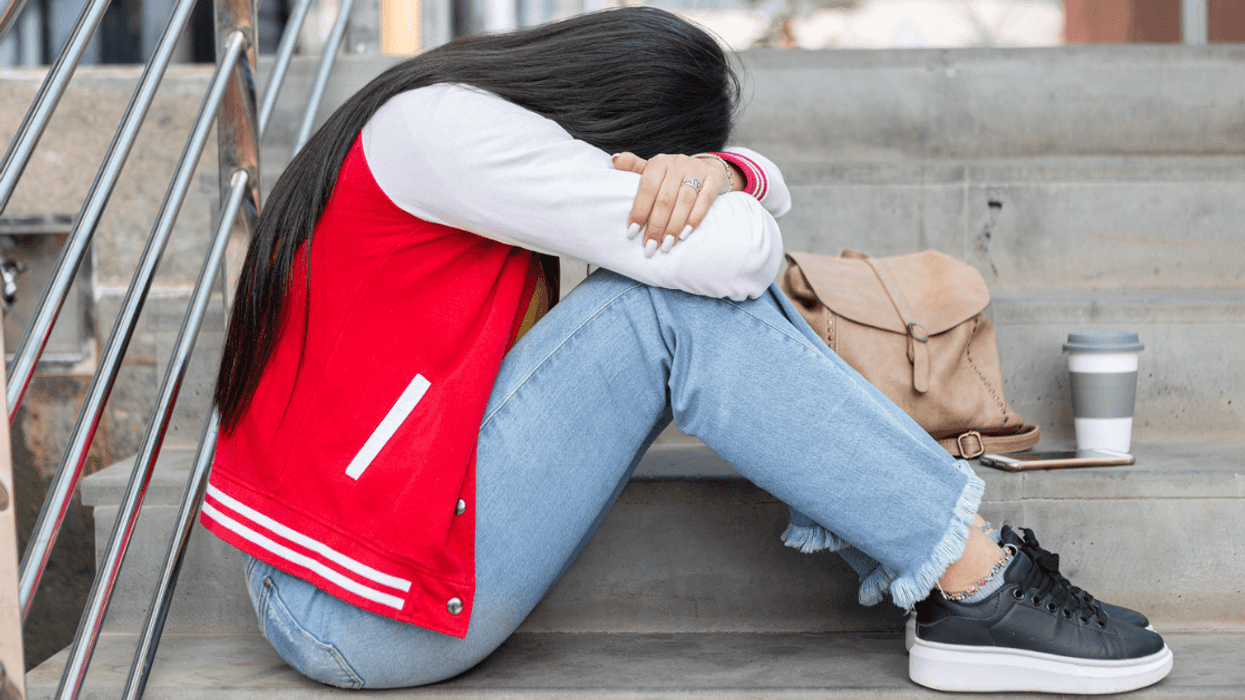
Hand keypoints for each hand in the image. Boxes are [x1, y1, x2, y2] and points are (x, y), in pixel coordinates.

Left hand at [612, 152, 732, 255]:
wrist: (707, 168)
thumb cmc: (673, 175)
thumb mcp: (654, 169)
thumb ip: (634, 167)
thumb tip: (614, 161)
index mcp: (659, 162)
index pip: (646, 187)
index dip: (639, 211)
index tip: (632, 233)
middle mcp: (677, 164)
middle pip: (665, 198)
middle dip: (656, 225)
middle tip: (650, 246)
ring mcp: (697, 170)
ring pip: (684, 201)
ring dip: (674, 226)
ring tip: (666, 245)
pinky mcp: (713, 179)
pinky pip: (704, 201)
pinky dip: (694, 219)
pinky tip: (685, 234)